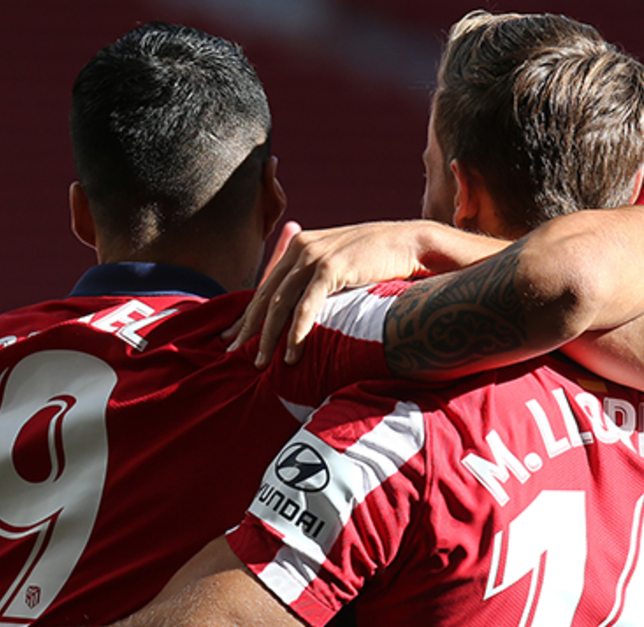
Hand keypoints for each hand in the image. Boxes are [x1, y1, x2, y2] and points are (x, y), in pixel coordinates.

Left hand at [229, 221, 437, 367]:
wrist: (411, 245)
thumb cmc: (378, 262)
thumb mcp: (338, 268)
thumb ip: (315, 281)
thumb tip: (301, 308)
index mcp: (299, 246)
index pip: (267, 285)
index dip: (247, 313)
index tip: (231, 336)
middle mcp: (301, 248)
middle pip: (266, 295)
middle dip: (248, 328)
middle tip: (234, 353)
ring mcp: (315, 256)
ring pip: (280, 303)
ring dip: (269, 337)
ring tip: (260, 363)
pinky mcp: (331, 267)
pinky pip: (306, 306)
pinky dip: (296, 333)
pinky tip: (290, 355)